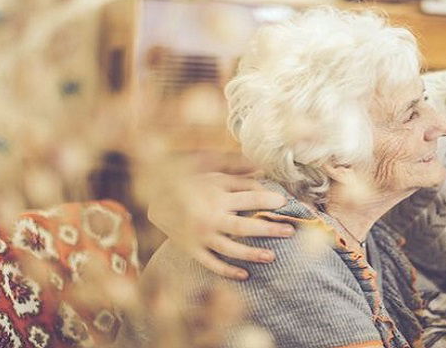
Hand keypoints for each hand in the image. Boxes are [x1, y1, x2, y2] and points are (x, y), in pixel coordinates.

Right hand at [147, 172, 290, 279]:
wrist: (155, 200)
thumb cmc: (189, 183)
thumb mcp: (212, 172)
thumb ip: (238, 173)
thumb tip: (263, 170)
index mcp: (216, 196)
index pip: (249, 198)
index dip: (269, 200)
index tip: (284, 202)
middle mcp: (210, 217)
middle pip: (244, 227)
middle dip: (269, 229)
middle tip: (290, 231)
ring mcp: (201, 236)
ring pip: (231, 249)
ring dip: (253, 254)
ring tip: (272, 256)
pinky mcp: (193, 250)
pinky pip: (212, 264)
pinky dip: (228, 271)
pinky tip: (245, 275)